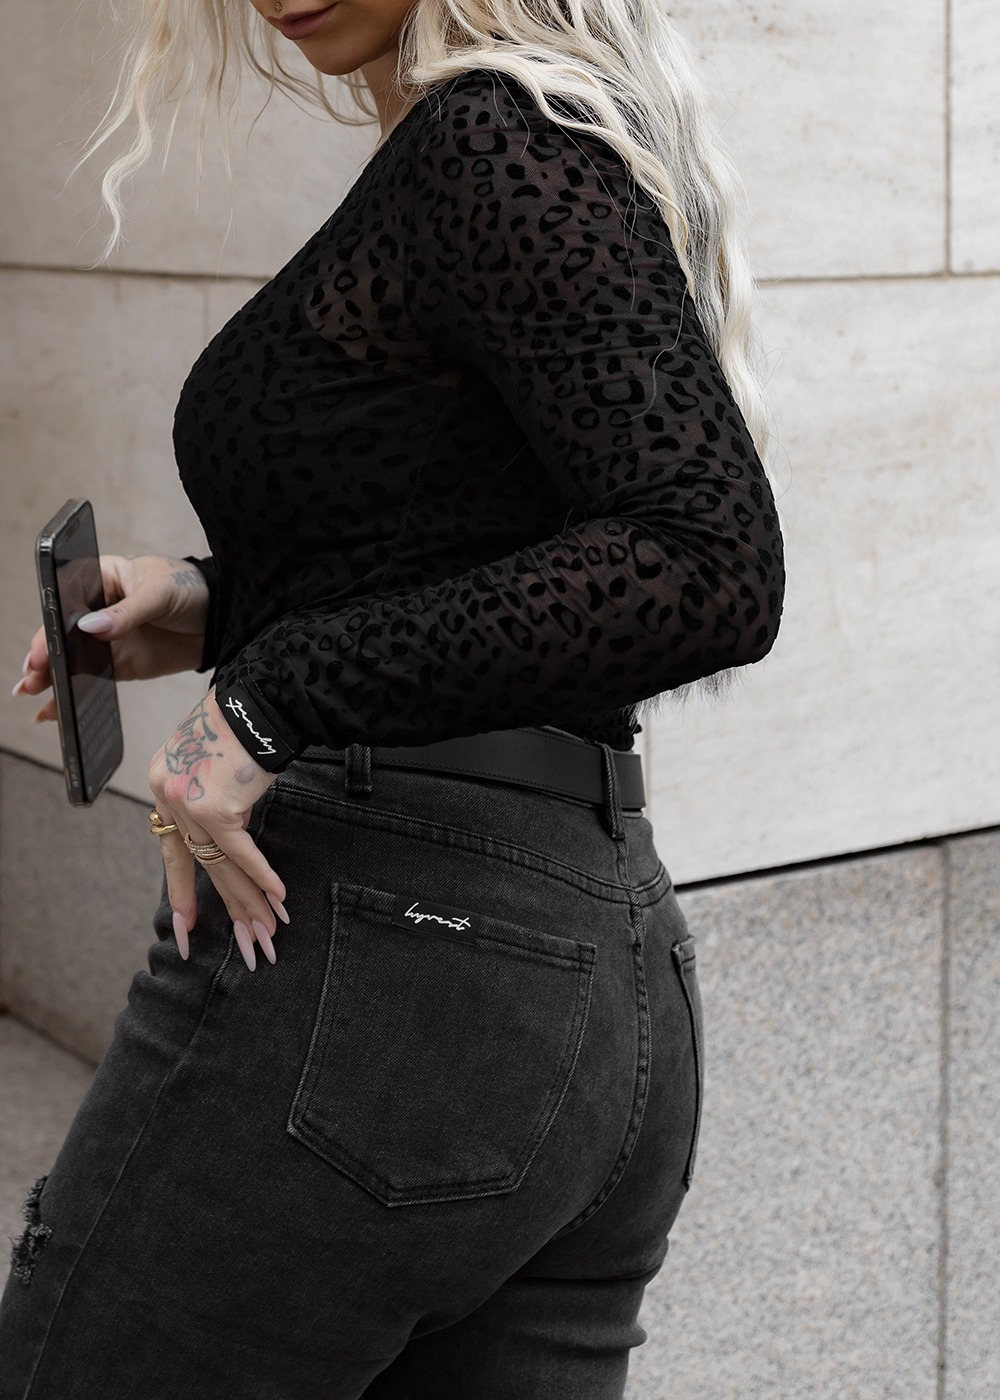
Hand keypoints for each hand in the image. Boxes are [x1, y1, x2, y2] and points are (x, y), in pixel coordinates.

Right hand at [13, 555, 209, 721]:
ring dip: (50, 676)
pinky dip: (72, 693)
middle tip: (34, 673)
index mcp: (101, 579)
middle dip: (45, 653)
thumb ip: (129, 611)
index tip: (44, 645)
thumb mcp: (161, 592)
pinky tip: (53, 708)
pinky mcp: (121, 664)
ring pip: (72, 659)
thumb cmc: (192, 589)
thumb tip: (92, 627)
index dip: (52, 623)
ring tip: (30, 691)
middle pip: (63, 633)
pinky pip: (91, 679)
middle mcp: (98, 610)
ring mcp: (108, 639)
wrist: (223, 619)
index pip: (67, 601)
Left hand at [148, 690, 287, 970]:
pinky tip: (278, 898)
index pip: (172, 850)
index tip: (187, 926)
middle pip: (201, 864)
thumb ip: (213, 798)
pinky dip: (263, 876)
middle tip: (242, 941)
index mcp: (163, 784)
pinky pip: (241, 852)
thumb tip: (232, 831)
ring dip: (249, 900)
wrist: (254, 699)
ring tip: (267, 929)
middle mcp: (167, 796)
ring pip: (222, 865)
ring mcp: (188, 803)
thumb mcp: (211, 761)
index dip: (182, 892)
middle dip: (227, 908)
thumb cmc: (239, 723)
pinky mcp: (216, 806)